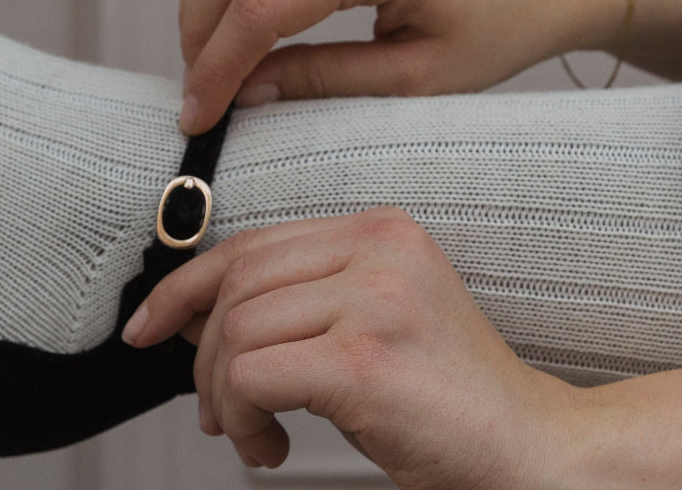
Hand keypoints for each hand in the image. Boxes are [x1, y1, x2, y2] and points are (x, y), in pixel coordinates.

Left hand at [122, 207, 579, 488]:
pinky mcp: (364, 360)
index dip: (186, 287)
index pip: (253, 242)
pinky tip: (273, 447)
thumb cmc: (451, 403)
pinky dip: (243, 421)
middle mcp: (380, 250)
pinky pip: (252, 378)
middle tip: (220, 413)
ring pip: (235, 332)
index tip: (151, 328)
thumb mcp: (374, 326)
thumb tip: (191, 315)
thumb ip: (301, 303)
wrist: (530, 449)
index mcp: (383, 231)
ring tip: (255, 436)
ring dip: (225, 399)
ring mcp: (375, 300)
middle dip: (204, 359)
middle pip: (235, 285)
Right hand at [177, 0, 620, 133]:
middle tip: (201, 91)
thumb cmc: (499, 28)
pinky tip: (241, 30)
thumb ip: (324, 82)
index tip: (197, 118)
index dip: (217, 67)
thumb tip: (244, 94)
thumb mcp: (415, 80)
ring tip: (216, 64)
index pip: (262, 6)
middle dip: (196, 26)